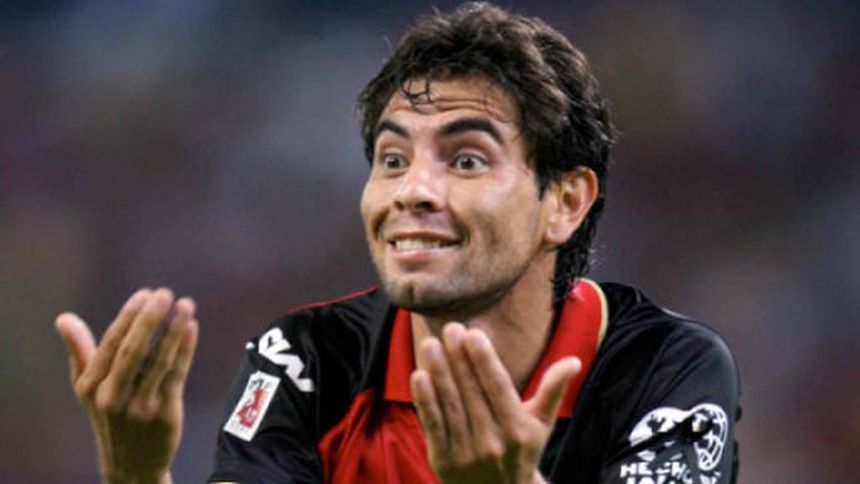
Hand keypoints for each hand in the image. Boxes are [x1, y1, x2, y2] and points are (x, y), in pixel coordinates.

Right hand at [55, 288, 198, 483]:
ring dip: (173, 330)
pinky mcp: (164, 413)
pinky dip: (185, 350)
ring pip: (159, 361)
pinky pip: (176, 375)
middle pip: (133, 351)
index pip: (110, 344)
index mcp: (91, 386)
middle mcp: (112, 396)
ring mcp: (139, 406)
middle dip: (149, 319)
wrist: (131, 464)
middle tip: (165, 293)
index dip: (128, 317)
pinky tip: (191, 328)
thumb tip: (63, 318)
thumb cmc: (110, 415)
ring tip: (186, 305)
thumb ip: (80, 350)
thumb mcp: (88, 388)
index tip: (145, 293)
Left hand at [410, 323, 579, 483]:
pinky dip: (425, 401)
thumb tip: (575, 361)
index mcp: (519, 429)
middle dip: (459, 358)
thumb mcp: (541, 424)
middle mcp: (494, 442)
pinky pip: (433, 425)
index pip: (498, 387)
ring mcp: (467, 453)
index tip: (473, 333)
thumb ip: (554, 390)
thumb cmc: (521, 451)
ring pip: (451, 405)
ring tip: (430, 343)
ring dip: (439, 372)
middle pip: (472, 392)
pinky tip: (418, 375)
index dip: (484, 360)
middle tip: (450, 328)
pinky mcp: (443, 460)